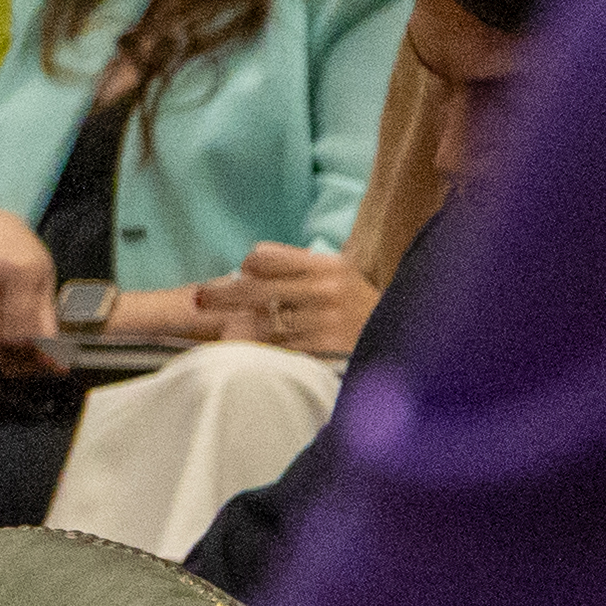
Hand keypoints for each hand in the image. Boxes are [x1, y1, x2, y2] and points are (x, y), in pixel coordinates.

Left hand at [189, 240, 377, 359]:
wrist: (408, 340)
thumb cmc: (362, 307)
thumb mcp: (341, 275)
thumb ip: (300, 267)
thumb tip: (251, 263)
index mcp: (327, 265)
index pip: (266, 257)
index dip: (248, 266)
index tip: (240, 274)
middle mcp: (325, 288)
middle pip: (255, 289)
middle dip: (221, 294)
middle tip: (197, 299)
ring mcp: (324, 319)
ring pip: (261, 323)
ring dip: (237, 326)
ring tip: (218, 328)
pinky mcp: (323, 347)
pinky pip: (278, 348)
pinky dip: (258, 348)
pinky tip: (244, 348)